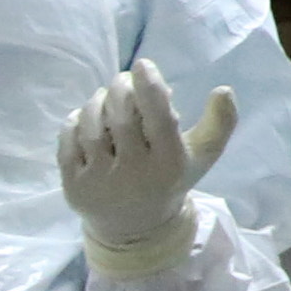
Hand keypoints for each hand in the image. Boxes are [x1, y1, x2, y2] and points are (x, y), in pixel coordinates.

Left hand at [58, 58, 240, 280]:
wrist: (136, 226)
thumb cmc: (171, 177)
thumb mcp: (203, 154)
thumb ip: (220, 122)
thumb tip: (223, 90)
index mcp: (170, 163)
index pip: (158, 116)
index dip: (149, 85)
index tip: (143, 64)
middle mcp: (135, 173)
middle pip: (122, 116)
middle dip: (121, 88)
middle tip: (124, 79)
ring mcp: (101, 182)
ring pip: (92, 126)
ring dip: (97, 101)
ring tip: (106, 96)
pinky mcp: (73, 187)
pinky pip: (68, 142)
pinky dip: (75, 121)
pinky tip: (86, 117)